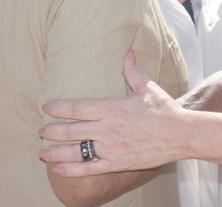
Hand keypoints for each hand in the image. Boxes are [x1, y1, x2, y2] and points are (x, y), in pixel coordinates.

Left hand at [38, 50, 189, 176]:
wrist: (180, 133)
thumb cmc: (164, 109)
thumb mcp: (147, 87)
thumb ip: (132, 71)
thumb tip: (126, 52)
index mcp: (113, 108)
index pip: (78, 107)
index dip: (59, 108)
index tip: (46, 107)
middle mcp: (108, 129)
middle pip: (72, 130)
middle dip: (52, 130)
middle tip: (40, 130)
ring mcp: (111, 148)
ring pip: (77, 151)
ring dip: (56, 151)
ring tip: (42, 151)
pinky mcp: (117, 163)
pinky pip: (89, 168)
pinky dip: (72, 169)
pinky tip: (58, 168)